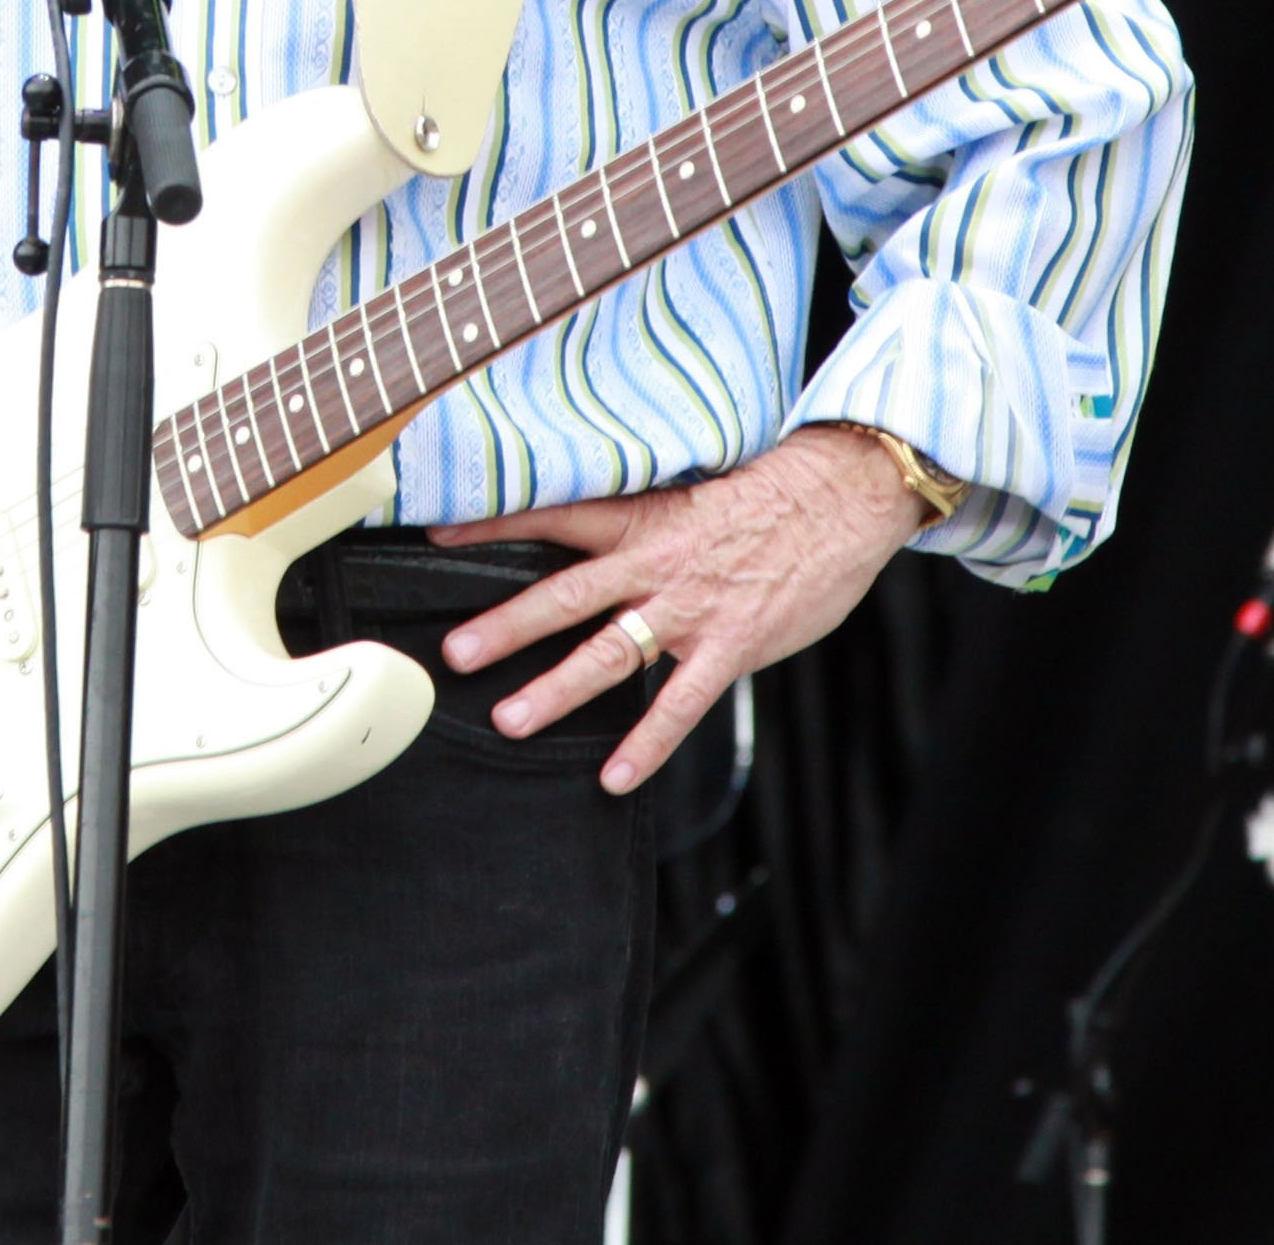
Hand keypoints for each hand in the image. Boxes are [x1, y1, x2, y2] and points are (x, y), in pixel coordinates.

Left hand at [431, 425, 926, 793]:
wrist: (840, 497)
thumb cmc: (765, 497)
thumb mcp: (687, 495)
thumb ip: (638, 527)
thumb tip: (590, 547)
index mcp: (639, 519)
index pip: (551, 516)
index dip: (490, 524)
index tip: (434, 534)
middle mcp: (653, 564)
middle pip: (563, 596)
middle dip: (505, 628)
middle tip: (454, 654)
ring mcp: (690, 609)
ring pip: (609, 655)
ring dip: (556, 690)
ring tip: (509, 720)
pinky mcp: (730, 646)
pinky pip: (679, 704)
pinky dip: (646, 744)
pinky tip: (614, 778)